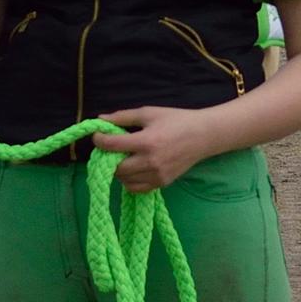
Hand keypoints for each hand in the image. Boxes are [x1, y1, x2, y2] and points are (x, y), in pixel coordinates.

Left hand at [91, 105, 211, 192]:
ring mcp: (157, 175)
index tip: (98, 136)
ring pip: (124, 180)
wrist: (203, 135)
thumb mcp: (148, 113)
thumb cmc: (175, 120)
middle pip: (116, 168)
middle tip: (111, 149)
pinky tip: (133, 169)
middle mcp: (150, 162)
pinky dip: (129, 181)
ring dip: (118, 170)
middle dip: (108, 158)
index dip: (99, 140)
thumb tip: (99, 120)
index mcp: (146, 141)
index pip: (112, 146)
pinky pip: (137, 188)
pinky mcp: (162, 183)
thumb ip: (122, 117)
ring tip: (123, 158)